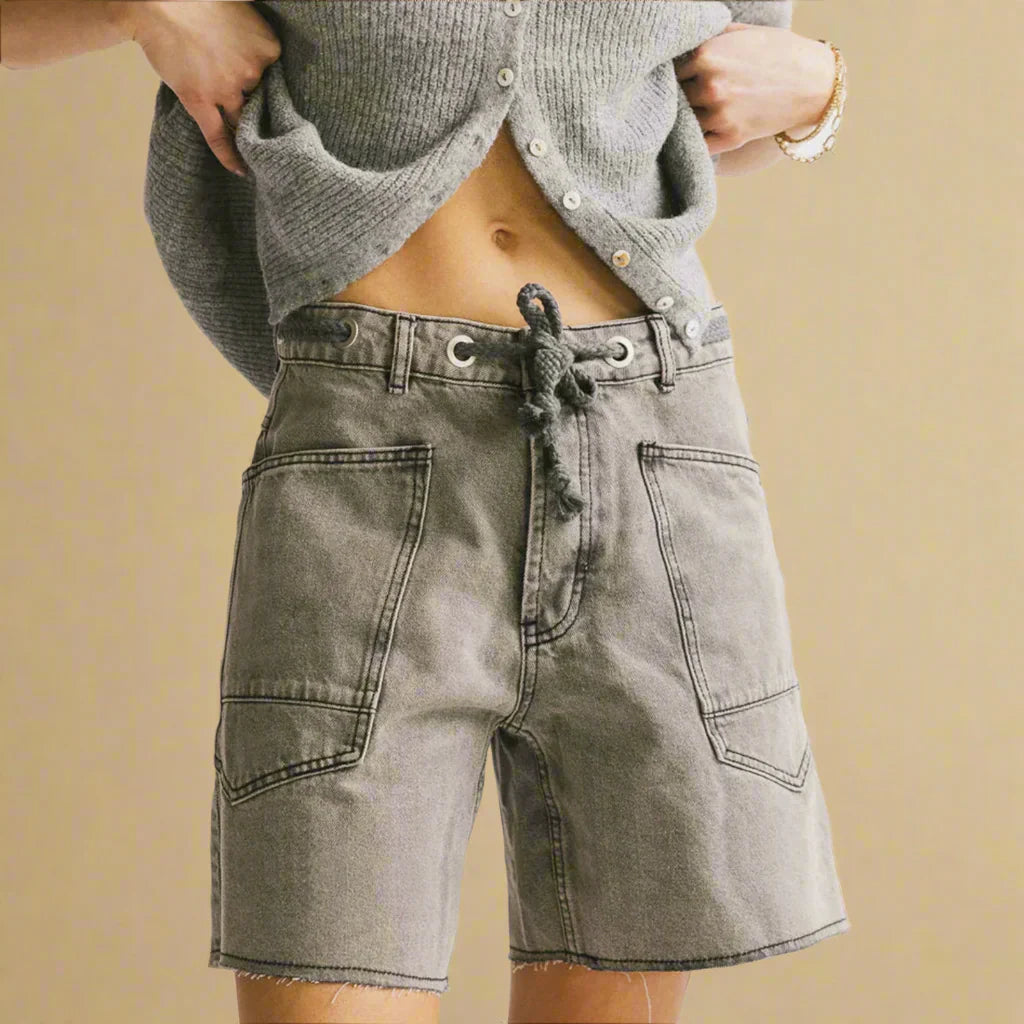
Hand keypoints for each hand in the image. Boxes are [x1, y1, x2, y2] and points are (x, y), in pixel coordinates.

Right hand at [119, 1, 281, 175]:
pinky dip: (230, 156)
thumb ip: (255, 35)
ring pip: (243, 119)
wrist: (156, 2)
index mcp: (268, 47)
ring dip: (246, 131)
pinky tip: (241, 171)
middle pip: (259, 98)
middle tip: (251, 111)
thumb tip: (259, 51)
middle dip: (252, 101)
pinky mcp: (200, 101)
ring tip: (252, 145)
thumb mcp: (239, 9)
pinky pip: (219, 137)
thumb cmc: (196, 1)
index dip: (266, 82)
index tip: (263, 87)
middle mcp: (252, 71)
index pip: (276, 76)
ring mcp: (226, 89)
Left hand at [674, 24, 835, 154]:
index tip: (678, 78)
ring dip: (686, 119)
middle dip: (678, 96)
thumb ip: (709, 39)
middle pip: (674, 97)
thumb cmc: (778, 52)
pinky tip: (703, 131)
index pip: (669, 69)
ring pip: (684, 121)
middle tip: (685, 97)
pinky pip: (698, 144)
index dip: (673, 74)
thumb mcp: (742, 32)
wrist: (814, 82)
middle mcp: (709, 86)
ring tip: (697, 112)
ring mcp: (719, 115)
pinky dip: (696, 139)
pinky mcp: (730, 138)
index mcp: (706, 55)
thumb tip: (683, 44)